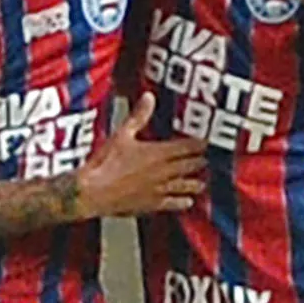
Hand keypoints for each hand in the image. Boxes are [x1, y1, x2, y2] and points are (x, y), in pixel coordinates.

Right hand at [75, 95, 206, 218]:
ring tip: (203, 183)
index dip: (200, 144)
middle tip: (210, 160)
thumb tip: (149, 97)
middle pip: (190, 166)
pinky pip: (173, 203)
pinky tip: (188, 202)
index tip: (209, 142)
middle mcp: (163, 172)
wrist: (93, 192)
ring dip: (196, 183)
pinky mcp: (152, 205)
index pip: (187, 147)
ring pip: (185, 186)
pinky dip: (183, 202)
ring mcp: (159, 190)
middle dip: (201, 162)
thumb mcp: (122, 135)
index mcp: (158, 153)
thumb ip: (138, 117)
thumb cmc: (105, 164)